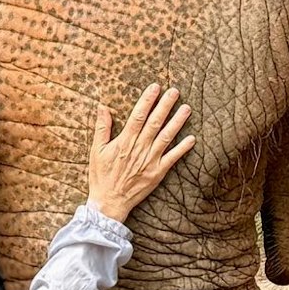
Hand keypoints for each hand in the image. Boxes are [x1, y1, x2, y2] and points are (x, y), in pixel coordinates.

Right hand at [87, 83, 194, 224]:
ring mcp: (150, 161)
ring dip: (177, 122)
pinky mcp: (157, 173)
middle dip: (165, 105)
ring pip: (166, 137)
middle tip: (175, 91)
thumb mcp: (96, 150)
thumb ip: (102, 128)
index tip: (155, 87)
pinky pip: (172, 158)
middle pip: (154, 122)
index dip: (147, 100)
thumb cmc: (101, 176)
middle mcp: (139, 148)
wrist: (109, 202)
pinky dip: (182, 148)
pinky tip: (192, 138)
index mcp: (124, 141)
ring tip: (187, 108)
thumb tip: (102, 107)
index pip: (138, 116)